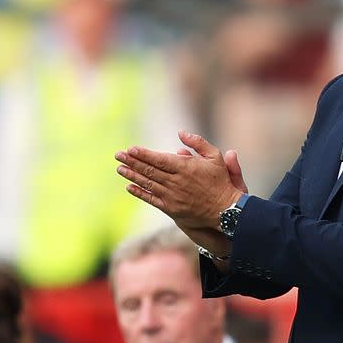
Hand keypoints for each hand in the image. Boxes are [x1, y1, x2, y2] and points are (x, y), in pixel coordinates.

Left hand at [115, 131, 243, 232]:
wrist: (224, 209)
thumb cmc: (220, 181)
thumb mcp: (215, 156)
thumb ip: (198, 143)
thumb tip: (181, 133)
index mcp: (185, 167)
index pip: (159, 159)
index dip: (143, 154)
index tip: (130, 149)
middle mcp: (175, 182)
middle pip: (149, 170)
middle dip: (132, 162)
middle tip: (118, 155)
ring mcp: (172, 196)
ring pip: (147, 184)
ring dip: (132, 176)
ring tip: (120, 169)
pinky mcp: (171, 209)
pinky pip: (151, 199)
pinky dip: (139, 193)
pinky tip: (130, 187)